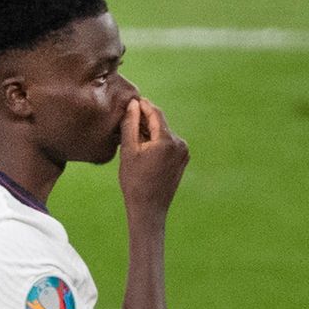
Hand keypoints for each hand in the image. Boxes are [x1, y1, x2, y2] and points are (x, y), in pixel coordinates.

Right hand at [117, 97, 188, 222]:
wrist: (149, 208)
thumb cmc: (135, 181)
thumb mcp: (128, 150)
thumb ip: (131, 124)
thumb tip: (132, 104)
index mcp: (168, 141)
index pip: (155, 113)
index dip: (142, 104)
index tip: (129, 99)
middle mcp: (180, 145)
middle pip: (160, 123)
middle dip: (143, 118)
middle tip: (125, 116)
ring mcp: (184, 153)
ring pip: (163, 133)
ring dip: (148, 130)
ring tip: (129, 133)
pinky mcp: (182, 160)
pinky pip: (167, 143)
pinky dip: (154, 141)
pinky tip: (140, 146)